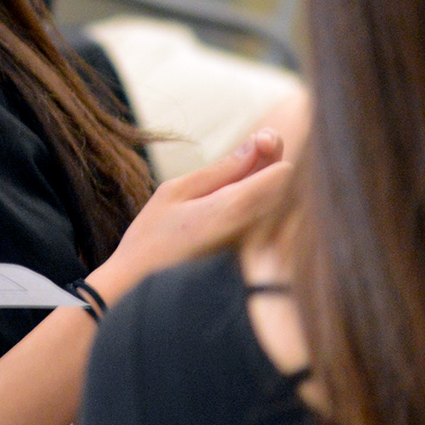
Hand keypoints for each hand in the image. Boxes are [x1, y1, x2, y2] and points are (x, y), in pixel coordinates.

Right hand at [87, 128, 289, 302]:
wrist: (140, 285)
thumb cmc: (151, 236)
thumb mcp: (176, 191)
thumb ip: (221, 169)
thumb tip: (257, 144)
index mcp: (232, 208)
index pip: (281, 174)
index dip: (274, 149)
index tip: (259, 139)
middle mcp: (250, 230)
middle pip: (284, 185)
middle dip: (273, 159)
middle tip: (257, 142)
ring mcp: (251, 247)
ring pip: (278, 201)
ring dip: (267, 178)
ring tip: (244, 166)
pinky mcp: (247, 257)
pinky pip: (266, 219)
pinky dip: (260, 199)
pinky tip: (238, 195)